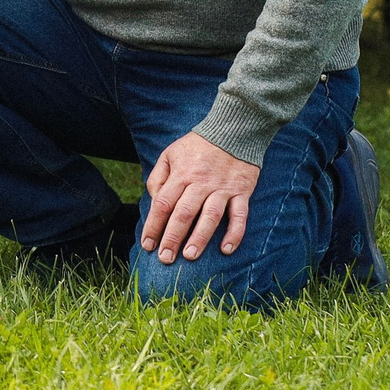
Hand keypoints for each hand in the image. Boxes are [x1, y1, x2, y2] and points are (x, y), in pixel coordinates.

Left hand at [141, 132, 261, 262]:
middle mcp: (200, 183)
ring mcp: (222, 188)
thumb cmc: (197, 146)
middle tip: (165, 259)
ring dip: (199, 239)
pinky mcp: (241, 191)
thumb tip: (154, 202)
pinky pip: (239, 216)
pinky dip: (234, 233)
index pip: (163, 204)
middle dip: (172, 238)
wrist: (233, 131)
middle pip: (183, 214)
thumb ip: (158, 177)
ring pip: (209, 217)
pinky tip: (226, 249)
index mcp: (181, 175)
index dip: (153, 226)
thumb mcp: (170, 154)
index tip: (147, 245)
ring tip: (189, 256)